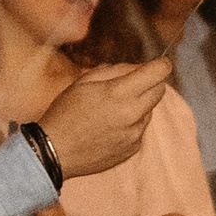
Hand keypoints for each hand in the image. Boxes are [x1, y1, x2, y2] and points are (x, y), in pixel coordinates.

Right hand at [41, 58, 171, 177]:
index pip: (158, 73)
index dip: (162, 65)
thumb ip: (115, 71)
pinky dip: (131, 123)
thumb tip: (138, 67)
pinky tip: (108, 127)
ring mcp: (134, 134)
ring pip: (149, 110)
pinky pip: (140, 128)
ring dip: (138, 104)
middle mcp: (132, 114)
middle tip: (132, 83)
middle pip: (160, 90)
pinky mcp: (133, 148)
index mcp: (119, 94)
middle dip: (151, 82)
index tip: (161, 63)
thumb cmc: (64, 113)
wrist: (54, 152)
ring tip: (110, 110)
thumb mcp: (84, 82)